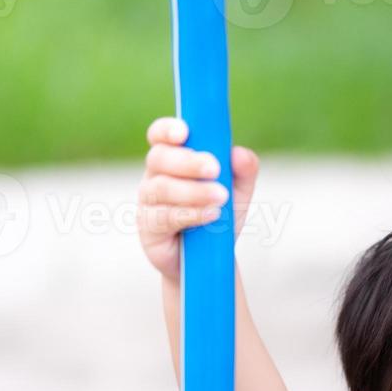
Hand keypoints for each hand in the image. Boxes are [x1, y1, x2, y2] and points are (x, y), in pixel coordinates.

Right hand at [137, 116, 259, 280]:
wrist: (209, 260)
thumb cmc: (219, 217)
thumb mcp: (238, 192)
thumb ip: (243, 171)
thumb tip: (239, 154)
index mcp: (173, 159)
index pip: (160, 136)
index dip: (167, 130)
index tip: (185, 132)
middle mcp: (155, 176)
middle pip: (160, 158)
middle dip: (188, 162)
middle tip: (214, 168)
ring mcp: (148, 202)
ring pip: (161, 188)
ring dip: (193, 190)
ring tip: (221, 197)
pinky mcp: (148, 228)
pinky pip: (164, 216)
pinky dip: (189, 213)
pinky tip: (211, 214)